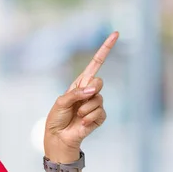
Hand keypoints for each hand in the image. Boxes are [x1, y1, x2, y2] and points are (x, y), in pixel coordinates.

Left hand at [44, 32, 117, 159]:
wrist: (58, 137)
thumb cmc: (57, 118)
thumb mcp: (62, 101)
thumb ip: (76, 93)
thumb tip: (93, 90)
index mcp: (80, 83)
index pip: (96, 63)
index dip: (105, 49)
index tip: (115, 34)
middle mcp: (90, 92)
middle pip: (99, 82)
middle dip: (90, 90)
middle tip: (81, 99)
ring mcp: (96, 104)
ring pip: (98, 99)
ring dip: (85, 109)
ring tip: (77, 115)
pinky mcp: (99, 117)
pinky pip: (100, 112)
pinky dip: (89, 118)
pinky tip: (82, 123)